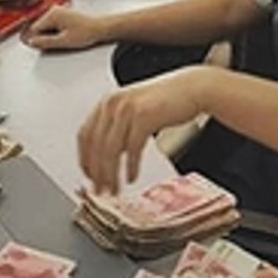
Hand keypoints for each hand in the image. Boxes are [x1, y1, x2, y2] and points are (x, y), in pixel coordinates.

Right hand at [22, 6, 103, 50]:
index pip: (34, 28)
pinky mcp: (62, 15)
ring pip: (45, 27)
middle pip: (39, 27)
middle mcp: (54, 11)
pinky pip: (52, 25)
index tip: (38, 46)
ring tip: (63, 38)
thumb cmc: (86, 31)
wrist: (99, 28)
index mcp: (52, 15)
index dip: (36, 39)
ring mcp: (58, 12)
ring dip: (50, 35)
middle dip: (44, 37)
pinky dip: (55, 32)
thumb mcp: (63, 41)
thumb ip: (45, 42)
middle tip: (56, 43)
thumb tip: (32, 43)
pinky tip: (64, 35)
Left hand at [79, 66, 208, 194]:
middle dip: (97, 173)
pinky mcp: (144, 116)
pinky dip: (131, 167)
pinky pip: (132, 149)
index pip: (84, 135)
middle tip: (100, 190)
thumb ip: (118, 130)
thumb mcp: (134, 110)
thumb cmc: (166, 100)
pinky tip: (132, 177)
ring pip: (110, 150)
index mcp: (107, 102)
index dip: (84, 160)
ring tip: (115, 189)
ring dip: (111, 174)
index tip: (89, 176)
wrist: (192, 88)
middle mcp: (112, 103)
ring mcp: (127, 109)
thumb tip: (107, 158)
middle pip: (95, 146)